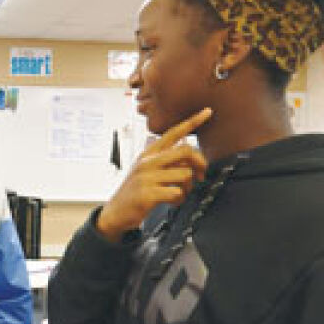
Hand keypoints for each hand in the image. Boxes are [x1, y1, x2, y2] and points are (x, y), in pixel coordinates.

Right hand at [96, 108, 211, 239]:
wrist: (115, 212)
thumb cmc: (136, 191)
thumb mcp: (146, 170)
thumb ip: (166, 161)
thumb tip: (192, 159)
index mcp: (148, 153)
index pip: (173, 132)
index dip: (192, 121)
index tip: (208, 111)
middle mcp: (147, 161)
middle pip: (185, 151)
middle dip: (200, 164)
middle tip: (201, 176)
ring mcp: (146, 176)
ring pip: (185, 175)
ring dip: (188, 188)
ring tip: (179, 194)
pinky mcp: (148, 193)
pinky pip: (177, 193)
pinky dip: (179, 200)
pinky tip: (171, 202)